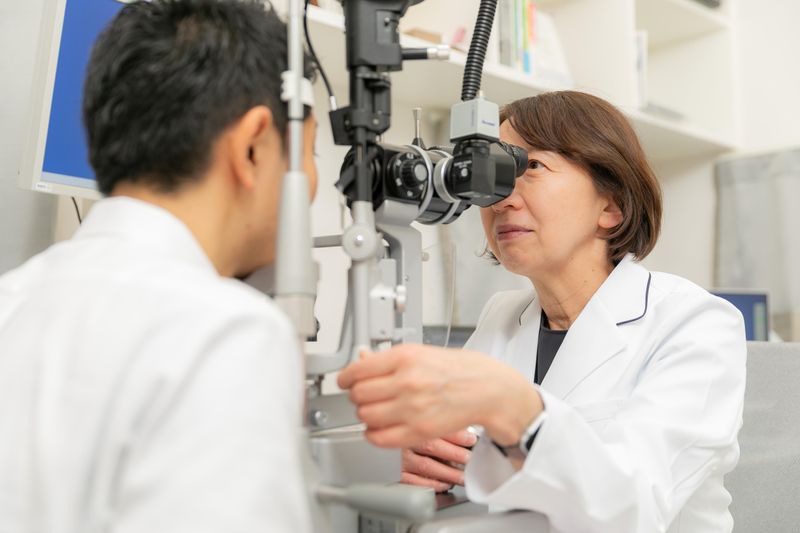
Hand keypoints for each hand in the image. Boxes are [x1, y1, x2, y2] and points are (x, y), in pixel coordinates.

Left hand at [337, 343, 542, 447]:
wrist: (490, 389)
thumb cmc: (461, 369)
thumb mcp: (422, 352)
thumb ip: (389, 360)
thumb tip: (361, 362)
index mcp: (406, 357)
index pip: (357, 371)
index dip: (345, 378)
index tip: (344, 381)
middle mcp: (407, 382)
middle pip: (358, 395)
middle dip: (357, 396)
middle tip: (363, 394)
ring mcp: (412, 409)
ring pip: (366, 416)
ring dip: (366, 414)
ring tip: (375, 409)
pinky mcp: (419, 432)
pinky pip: (379, 438)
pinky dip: (373, 434)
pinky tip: (380, 427)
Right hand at [401, 430, 477, 492]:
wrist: (376, 447)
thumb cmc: (407, 436)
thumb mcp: (421, 425)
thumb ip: (440, 425)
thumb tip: (465, 432)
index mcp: (412, 424)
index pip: (435, 426)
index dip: (456, 434)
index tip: (471, 439)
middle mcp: (404, 440)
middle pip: (431, 445)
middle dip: (455, 453)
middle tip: (469, 459)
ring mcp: (399, 458)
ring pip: (426, 465)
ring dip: (448, 472)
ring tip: (463, 476)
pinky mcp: (396, 474)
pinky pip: (415, 482)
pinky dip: (433, 484)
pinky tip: (445, 485)